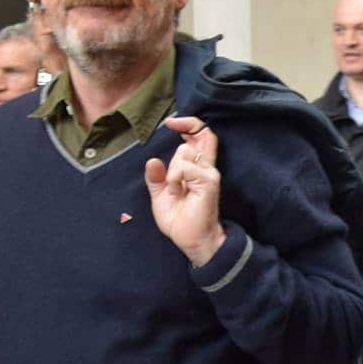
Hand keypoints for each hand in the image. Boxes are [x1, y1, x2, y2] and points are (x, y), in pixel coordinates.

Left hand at [145, 117, 225, 266]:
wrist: (191, 240)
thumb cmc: (179, 220)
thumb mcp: (160, 196)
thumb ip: (156, 178)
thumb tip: (152, 160)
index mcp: (197, 168)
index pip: (201, 135)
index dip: (188, 123)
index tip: (171, 123)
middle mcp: (207, 167)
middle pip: (199, 135)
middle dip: (176, 152)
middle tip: (171, 180)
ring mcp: (209, 173)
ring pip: (184, 153)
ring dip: (172, 171)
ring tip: (175, 191)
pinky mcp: (209, 182)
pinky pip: (184, 167)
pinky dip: (174, 178)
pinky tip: (177, 192)